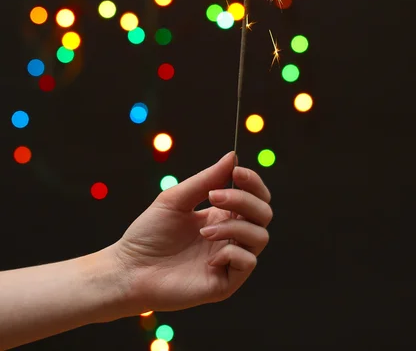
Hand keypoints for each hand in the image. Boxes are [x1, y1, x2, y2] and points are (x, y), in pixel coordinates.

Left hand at [111, 152, 272, 314]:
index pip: (256, 197)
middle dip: (244, 199)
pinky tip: (207, 257)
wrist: (128, 269)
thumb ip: (206, 179)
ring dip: (235, 226)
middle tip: (213, 196)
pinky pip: (248, 262)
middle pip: (264, 213)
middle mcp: (232, 236)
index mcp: (223, 215)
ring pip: (260, 236)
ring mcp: (231, 260)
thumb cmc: (149, 233)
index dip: (253, 183)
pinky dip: (232, 252)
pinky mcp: (226, 283)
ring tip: (205, 231)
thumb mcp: (176, 199)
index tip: (236, 172)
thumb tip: (233, 156)